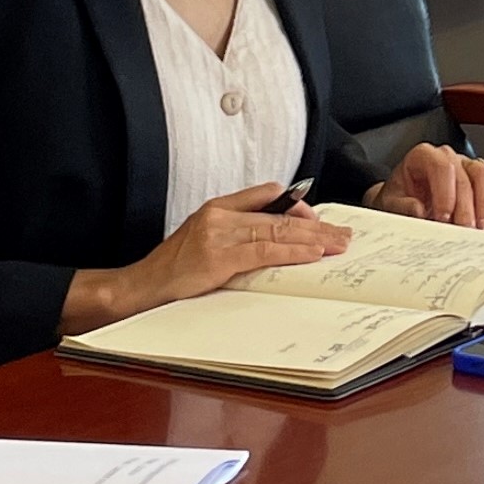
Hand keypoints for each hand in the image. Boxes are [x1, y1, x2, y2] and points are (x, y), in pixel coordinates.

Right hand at [79, 183, 347, 329]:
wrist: (140, 286)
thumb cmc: (172, 270)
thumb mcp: (203, 241)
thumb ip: (236, 232)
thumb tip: (277, 234)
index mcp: (217, 207)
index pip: (267, 196)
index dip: (298, 207)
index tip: (319, 220)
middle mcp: (220, 215)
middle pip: (279, 215)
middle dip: (315, 225)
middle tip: (342, 234)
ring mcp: (218, 234)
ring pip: (277, 230)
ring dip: (312, 238)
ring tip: (337, 244)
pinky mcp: (218, 257)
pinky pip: (264, 251)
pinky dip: (291, 251)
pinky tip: (311, 253)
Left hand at [369, 143, 483, 227]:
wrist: (403, 206)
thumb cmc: (398, 202)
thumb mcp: (390, 205)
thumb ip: (401, 207)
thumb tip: (418, 210)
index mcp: (424, 157)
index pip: (442, 167)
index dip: (446, 193)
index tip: (444, 218)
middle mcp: (449, 158)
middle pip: (468, 175)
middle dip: (467, 208)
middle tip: (464, 232)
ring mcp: (468, 166)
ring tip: (479, 228)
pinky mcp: (483, 178)